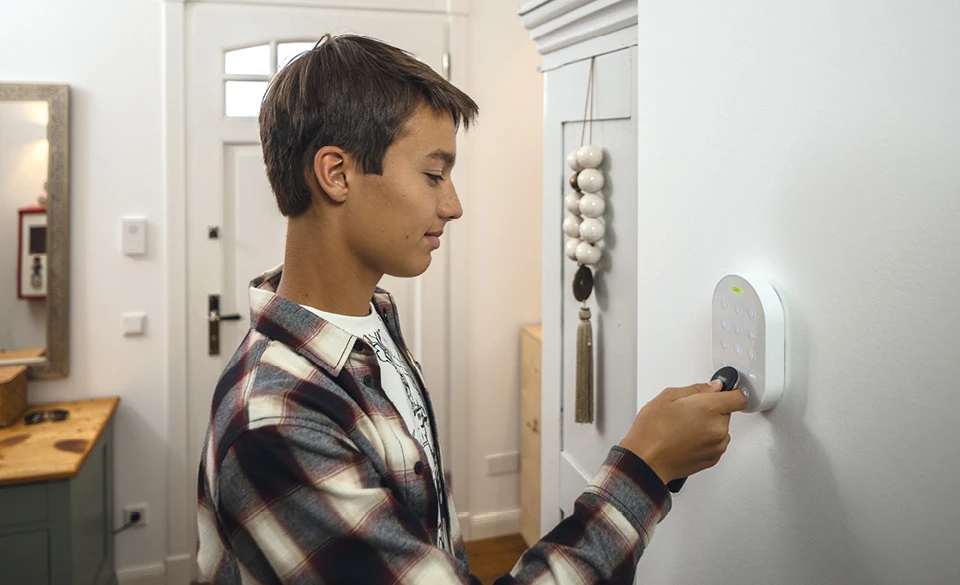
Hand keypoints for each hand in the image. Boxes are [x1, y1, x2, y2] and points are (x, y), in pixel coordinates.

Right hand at [619, 380, 747, 483]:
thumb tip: (713, 387)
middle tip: (688, 412)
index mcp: (709, 408)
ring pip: (720, 428)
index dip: (731, 392)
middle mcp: (718, 428)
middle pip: (726, 412)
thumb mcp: (668, 397)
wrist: (647, 461)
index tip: (723, 392)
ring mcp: (717, 445)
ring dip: (709, 425)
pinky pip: (716, 443)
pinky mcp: (714, 458)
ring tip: (684, 427)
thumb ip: (696, 388)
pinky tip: (686, 439)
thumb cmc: (652, 432)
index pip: (739, 397)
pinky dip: (705, 440)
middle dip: (711, 409)